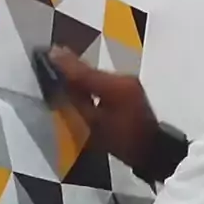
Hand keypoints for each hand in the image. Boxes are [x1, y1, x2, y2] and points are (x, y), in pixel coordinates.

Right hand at [49, 46, 157, 169]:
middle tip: (52, 56)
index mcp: (114, 87)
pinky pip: (106, 81)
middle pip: (92, 71)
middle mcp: (122, 78)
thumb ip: (78, 101)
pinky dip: (93, 81)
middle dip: (72, 66)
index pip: (84, 73)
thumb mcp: (95, 126)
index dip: (65, 64)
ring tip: (63, 68)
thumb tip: (63, 84)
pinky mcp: (131, 88)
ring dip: (82, 74)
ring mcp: (129, 82)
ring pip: (99, 76)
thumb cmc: (123, 142)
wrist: (154, 150)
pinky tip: (82, 82)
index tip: (49, 52)